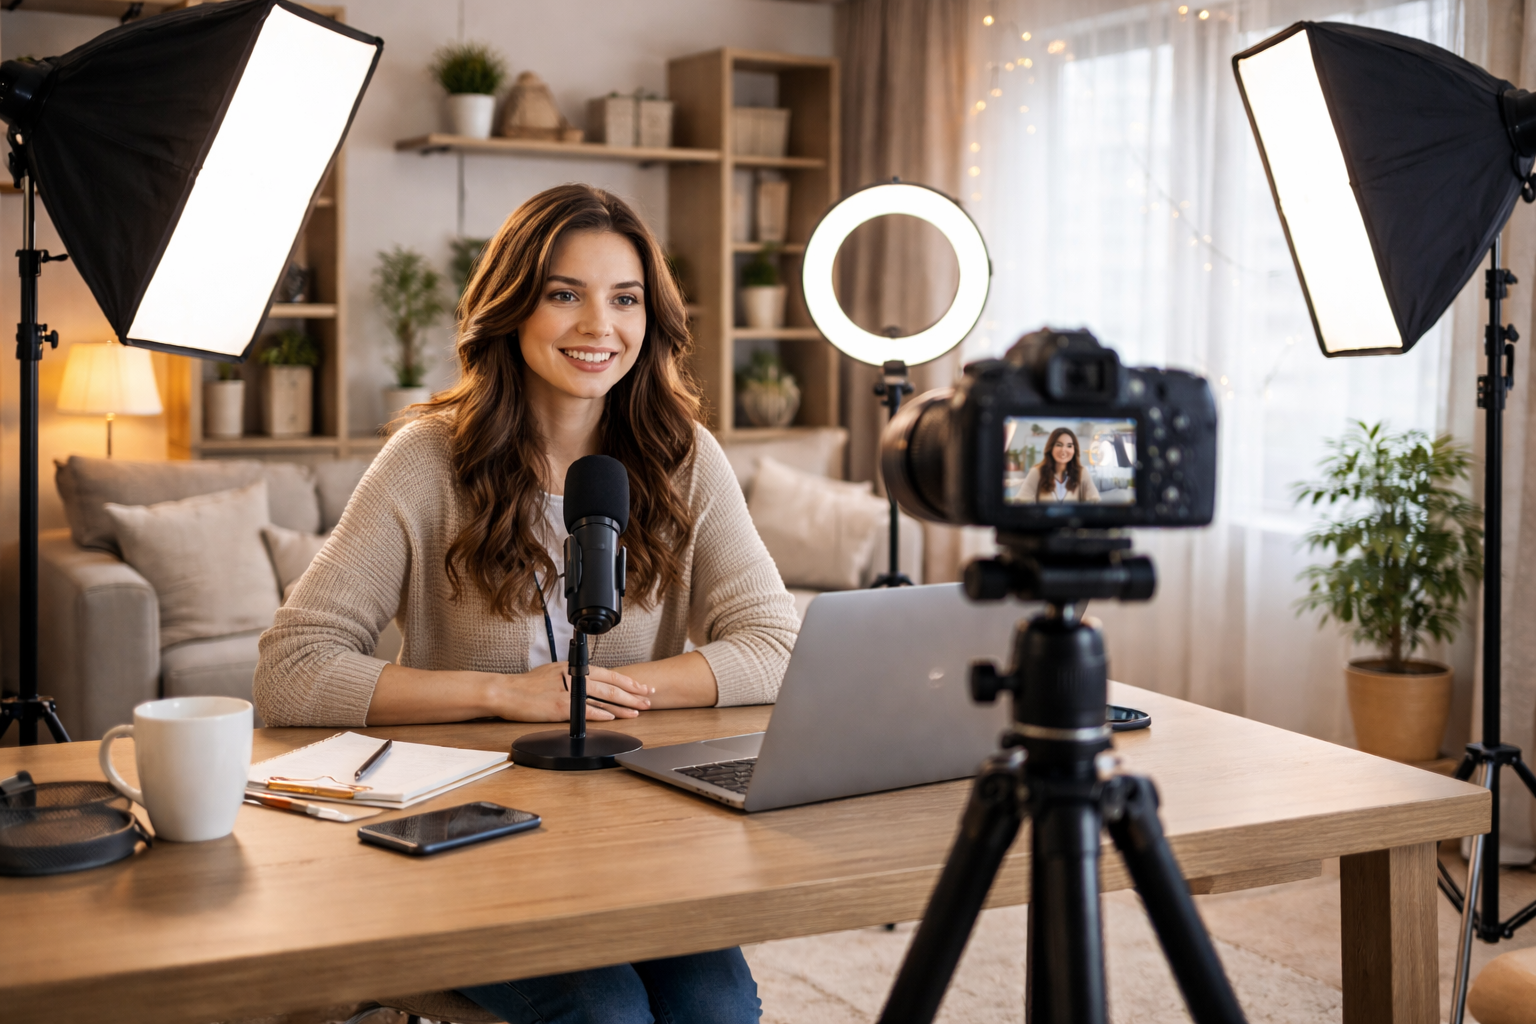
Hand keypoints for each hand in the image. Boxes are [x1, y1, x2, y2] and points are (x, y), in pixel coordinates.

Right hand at [488, 662, 653, 721]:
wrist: (507, 692)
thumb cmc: (528, 685)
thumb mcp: (554, 672)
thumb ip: (573, 676)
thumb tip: (591, 682)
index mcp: (573, 667)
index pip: (607, 673)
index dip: (627, 681)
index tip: (642, 687)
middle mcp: (573, 677)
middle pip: (610, 685)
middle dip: (632, 693)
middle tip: (649, 699)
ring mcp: (567, 692)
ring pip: (602, 697)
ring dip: (622, 705)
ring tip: (638, 711)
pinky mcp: (559, 707)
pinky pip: (584, 711)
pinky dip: (600, 714)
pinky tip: (612, 717)